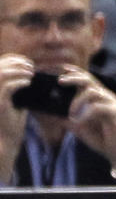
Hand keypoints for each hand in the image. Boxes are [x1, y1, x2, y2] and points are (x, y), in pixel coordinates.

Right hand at [0, 53, 32, 180]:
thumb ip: (19, 87)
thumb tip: (30, 74)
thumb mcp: (17, 100)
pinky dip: (19, 82)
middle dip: (16, 63)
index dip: (12, 60)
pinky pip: (8, 87)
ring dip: (19, 71)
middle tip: (31, 67)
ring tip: (31, 73)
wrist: (8, 139)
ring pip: (2, 75)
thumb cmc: (13, 120)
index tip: (27, 62)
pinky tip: (28, 83)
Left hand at [58, 65, 115, 182]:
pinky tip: (80, 122)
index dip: (75, 72)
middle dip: (73, 78)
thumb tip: (51, 112)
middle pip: (89, 79)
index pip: (87, 79)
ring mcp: (112, 103)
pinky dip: (85, 115)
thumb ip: (68, 117)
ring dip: (77, 101)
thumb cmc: (99, 139)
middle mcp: (107, 97)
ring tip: (71, 114)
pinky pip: (96, 107)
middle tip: (60, 81)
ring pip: (92, 91)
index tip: (62, 69)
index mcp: (99, 98)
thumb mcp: (79, 126)